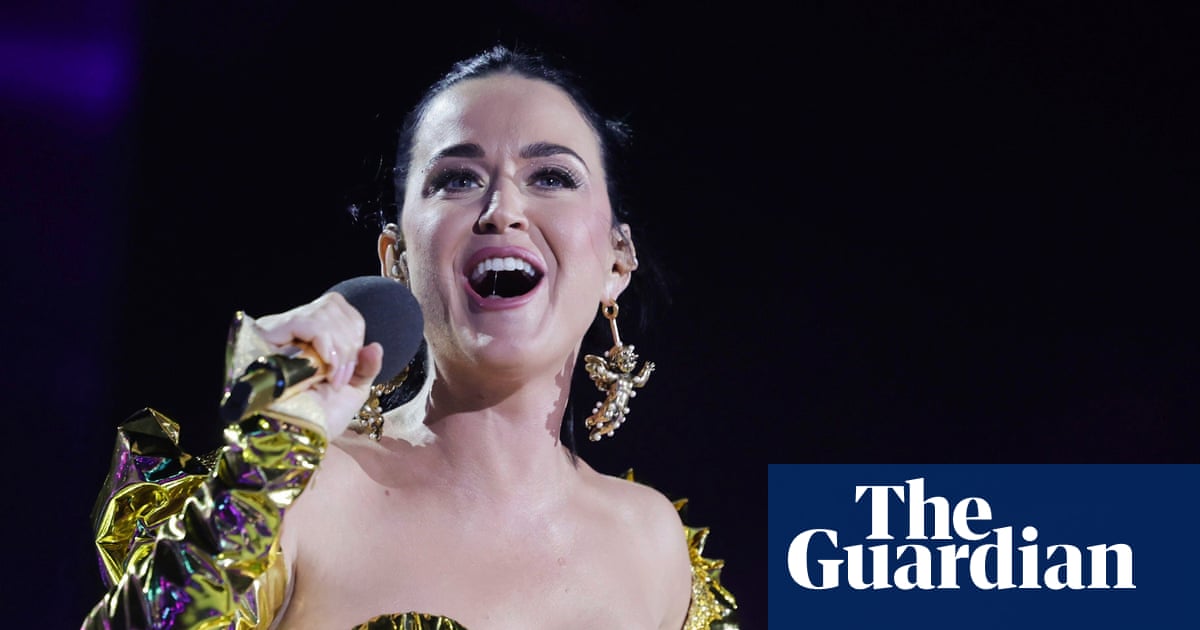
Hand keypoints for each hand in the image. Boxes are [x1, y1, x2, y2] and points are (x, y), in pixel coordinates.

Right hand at [253, 292, 382, 436]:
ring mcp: (279, 330)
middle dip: (349, 344)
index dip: (354, 334)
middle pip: (333, 305)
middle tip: (339, 379)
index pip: (339, 307)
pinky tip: (324, 363)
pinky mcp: (268, 335)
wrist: (299, 439)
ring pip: (323, 312)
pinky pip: (306, 321)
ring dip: (338, 348)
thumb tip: (375, 346)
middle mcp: (293, 328)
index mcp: (312, 335)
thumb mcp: (354, 389)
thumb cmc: (322, 417)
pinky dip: (324, 341)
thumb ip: (367, 366)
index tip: (349, 371)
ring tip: (330, 379)